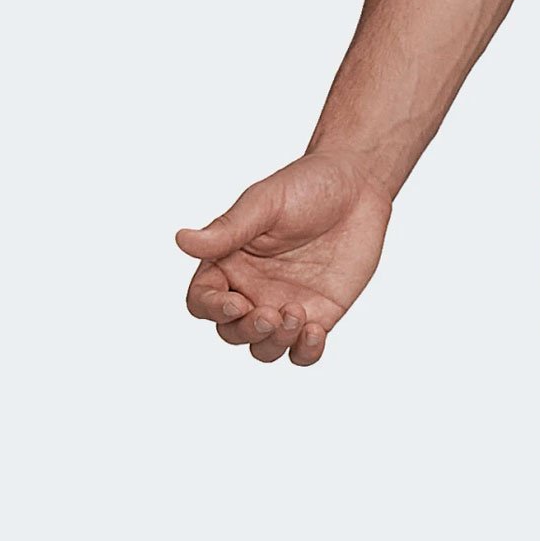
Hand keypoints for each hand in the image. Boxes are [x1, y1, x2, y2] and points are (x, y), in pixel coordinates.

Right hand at [177, 153, 393, 365]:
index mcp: (228, 262)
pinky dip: (305, 352)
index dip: (212, 308)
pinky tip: (315, 331)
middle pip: (231, 332)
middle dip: (247, 330)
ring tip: (297, 315)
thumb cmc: (305, 187)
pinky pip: (303, 352)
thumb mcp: (263, 205)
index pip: (203, 300)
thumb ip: (227, 230)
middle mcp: (251, 289)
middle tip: (270, 314)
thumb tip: (182, 240)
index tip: (236, 302)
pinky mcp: (319, 316)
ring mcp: (284, 306)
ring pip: (264, 348)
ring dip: (274, 343)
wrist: (357, 190)